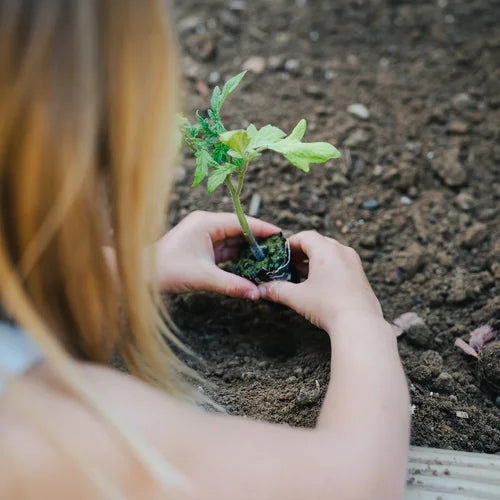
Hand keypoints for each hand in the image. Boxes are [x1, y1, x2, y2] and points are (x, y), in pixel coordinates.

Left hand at [154, 211, 279, 298]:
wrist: (140, 275)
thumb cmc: (167, 271)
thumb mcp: (204, 277)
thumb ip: (232, 284)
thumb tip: (256, 293)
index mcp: (207, 223)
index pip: (242, 222)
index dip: (262, 228)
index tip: (280, 234)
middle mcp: (206, 225)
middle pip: (239, 230)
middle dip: (258, 241)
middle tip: (278, 250)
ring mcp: (203, 236)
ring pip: (233, 241)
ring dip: (248, 250)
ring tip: (268, 259)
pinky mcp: (201, 247)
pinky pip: (224, 250)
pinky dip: (237, 258)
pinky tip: (250, 266)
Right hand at [257, 231, 382, 330]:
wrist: (359, 324)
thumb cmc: (329, 306)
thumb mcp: (297, 297)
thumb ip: (278, 290)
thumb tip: (263, 289)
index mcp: (326, 250)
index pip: (305, 236)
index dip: (290, 244)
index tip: (281, 254)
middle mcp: (342, 252)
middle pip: (318, 243)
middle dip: (302, 252)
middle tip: (289, 265)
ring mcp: (354, 263)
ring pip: (331, 253)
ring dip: (315, 261)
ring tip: (302, 275)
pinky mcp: (360, 275)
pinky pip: (341, 264)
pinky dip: (328, 268)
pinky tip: (319, 285)